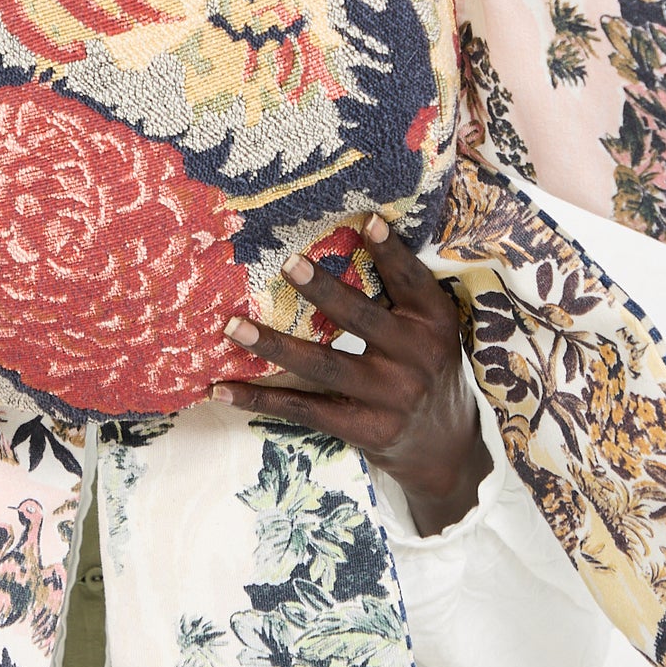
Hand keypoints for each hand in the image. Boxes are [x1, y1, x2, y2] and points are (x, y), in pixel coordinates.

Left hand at [212, 212, 490, 535]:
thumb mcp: (427, 329)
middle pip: (361, 319)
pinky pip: (305, 409)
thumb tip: (343, 242)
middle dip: (323, 292)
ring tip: (233, 327)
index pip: (412, 282)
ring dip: (273, 345)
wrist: (442, 445)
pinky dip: (261, 399)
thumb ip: (395, 295)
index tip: (369, 221)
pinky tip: (223, 389)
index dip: (392, 253)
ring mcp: (390, 397)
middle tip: (288, 264)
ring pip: (323, 365)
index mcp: (434, 322)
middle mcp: (416, 357)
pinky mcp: (365, 429)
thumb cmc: (422, 367)